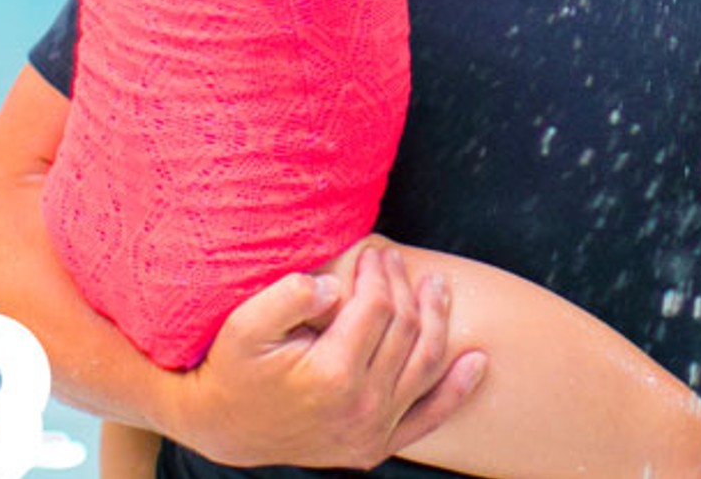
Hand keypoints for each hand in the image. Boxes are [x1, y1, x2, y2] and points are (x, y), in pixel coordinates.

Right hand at [161, 245, 486, 467]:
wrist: (223, 427)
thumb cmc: (232, 370)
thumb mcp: (243, 325)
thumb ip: (288, 296)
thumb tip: (335, 285)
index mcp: (332, 373)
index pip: (378, 307)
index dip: (379, 273)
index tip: (372, 252)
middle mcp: (361, 406)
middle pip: (406, 330)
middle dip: (404, 287)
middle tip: (395, 261)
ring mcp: (372, 430)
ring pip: (425, 365)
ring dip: (439, 322)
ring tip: (438, 289)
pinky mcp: (375, 446)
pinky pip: (429, 417)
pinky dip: (457, 389)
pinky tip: (478, 362)